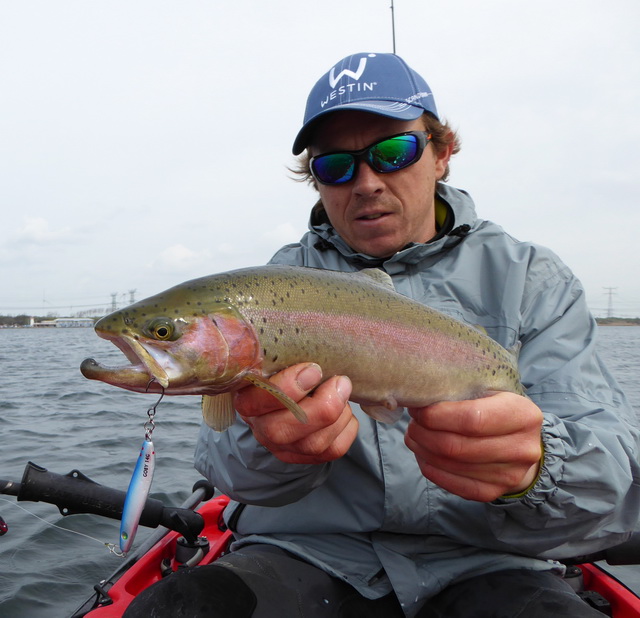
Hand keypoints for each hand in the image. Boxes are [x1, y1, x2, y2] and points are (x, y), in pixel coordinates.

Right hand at [234, 363, 357, 464]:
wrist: (295, 390)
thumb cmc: (286, 368)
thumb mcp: (279, 357)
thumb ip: (286, 351)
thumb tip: (313, 328)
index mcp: (247, 397)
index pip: (257, 401)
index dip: (288, 387)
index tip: (314, 368)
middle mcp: (261, 427)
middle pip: (283, 430)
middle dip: (321, 407)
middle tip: (340, 382)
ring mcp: (282, 447)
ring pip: (312, 444)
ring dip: (338, 416)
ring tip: (343, 392)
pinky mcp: (304, 456)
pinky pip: (332, 451)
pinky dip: (347, 429)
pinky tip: (345, 412)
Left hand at [404, 392, 542, 501]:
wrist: (521, 441)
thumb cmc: (496, 408)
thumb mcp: (490, 389)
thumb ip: (461, 388)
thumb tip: (419, 392)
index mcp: (523, 414)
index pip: (473, 419)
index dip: (437, 416)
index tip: (419, 409)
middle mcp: (522, 448)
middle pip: (457, 446)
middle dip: (425, 433)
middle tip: (413, 422)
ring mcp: (510, 475)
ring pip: (451, 465)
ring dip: (423, 449)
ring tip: (414, 434)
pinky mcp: (493, 492)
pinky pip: (451, 484)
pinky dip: (430, 468)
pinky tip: (423, 452)